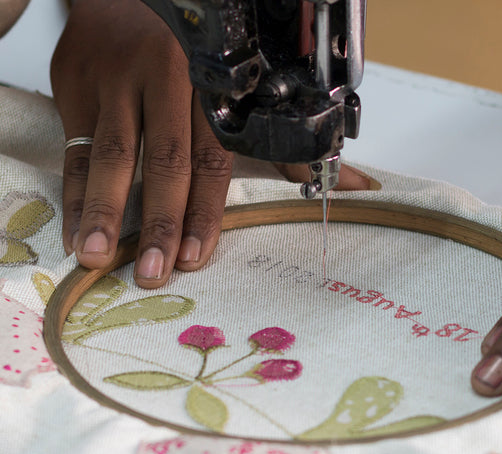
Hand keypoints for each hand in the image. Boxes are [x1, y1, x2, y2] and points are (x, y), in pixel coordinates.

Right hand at [52, 0, 372, 288]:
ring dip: (106, 211)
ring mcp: (116, 83)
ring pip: (112, 154)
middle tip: (154, 271)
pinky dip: (76, 192)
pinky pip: (76, 147)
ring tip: (99, 258)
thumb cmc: (196, 59)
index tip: (196, 255)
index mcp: (213, 87)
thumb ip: (287, 148)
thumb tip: (351, 186)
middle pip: (164, 161)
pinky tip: (78, 229)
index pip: (213, 158)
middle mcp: (164, 81)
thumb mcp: (245, 97)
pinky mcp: (76, 85)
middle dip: (159, 220)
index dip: (205, 210)